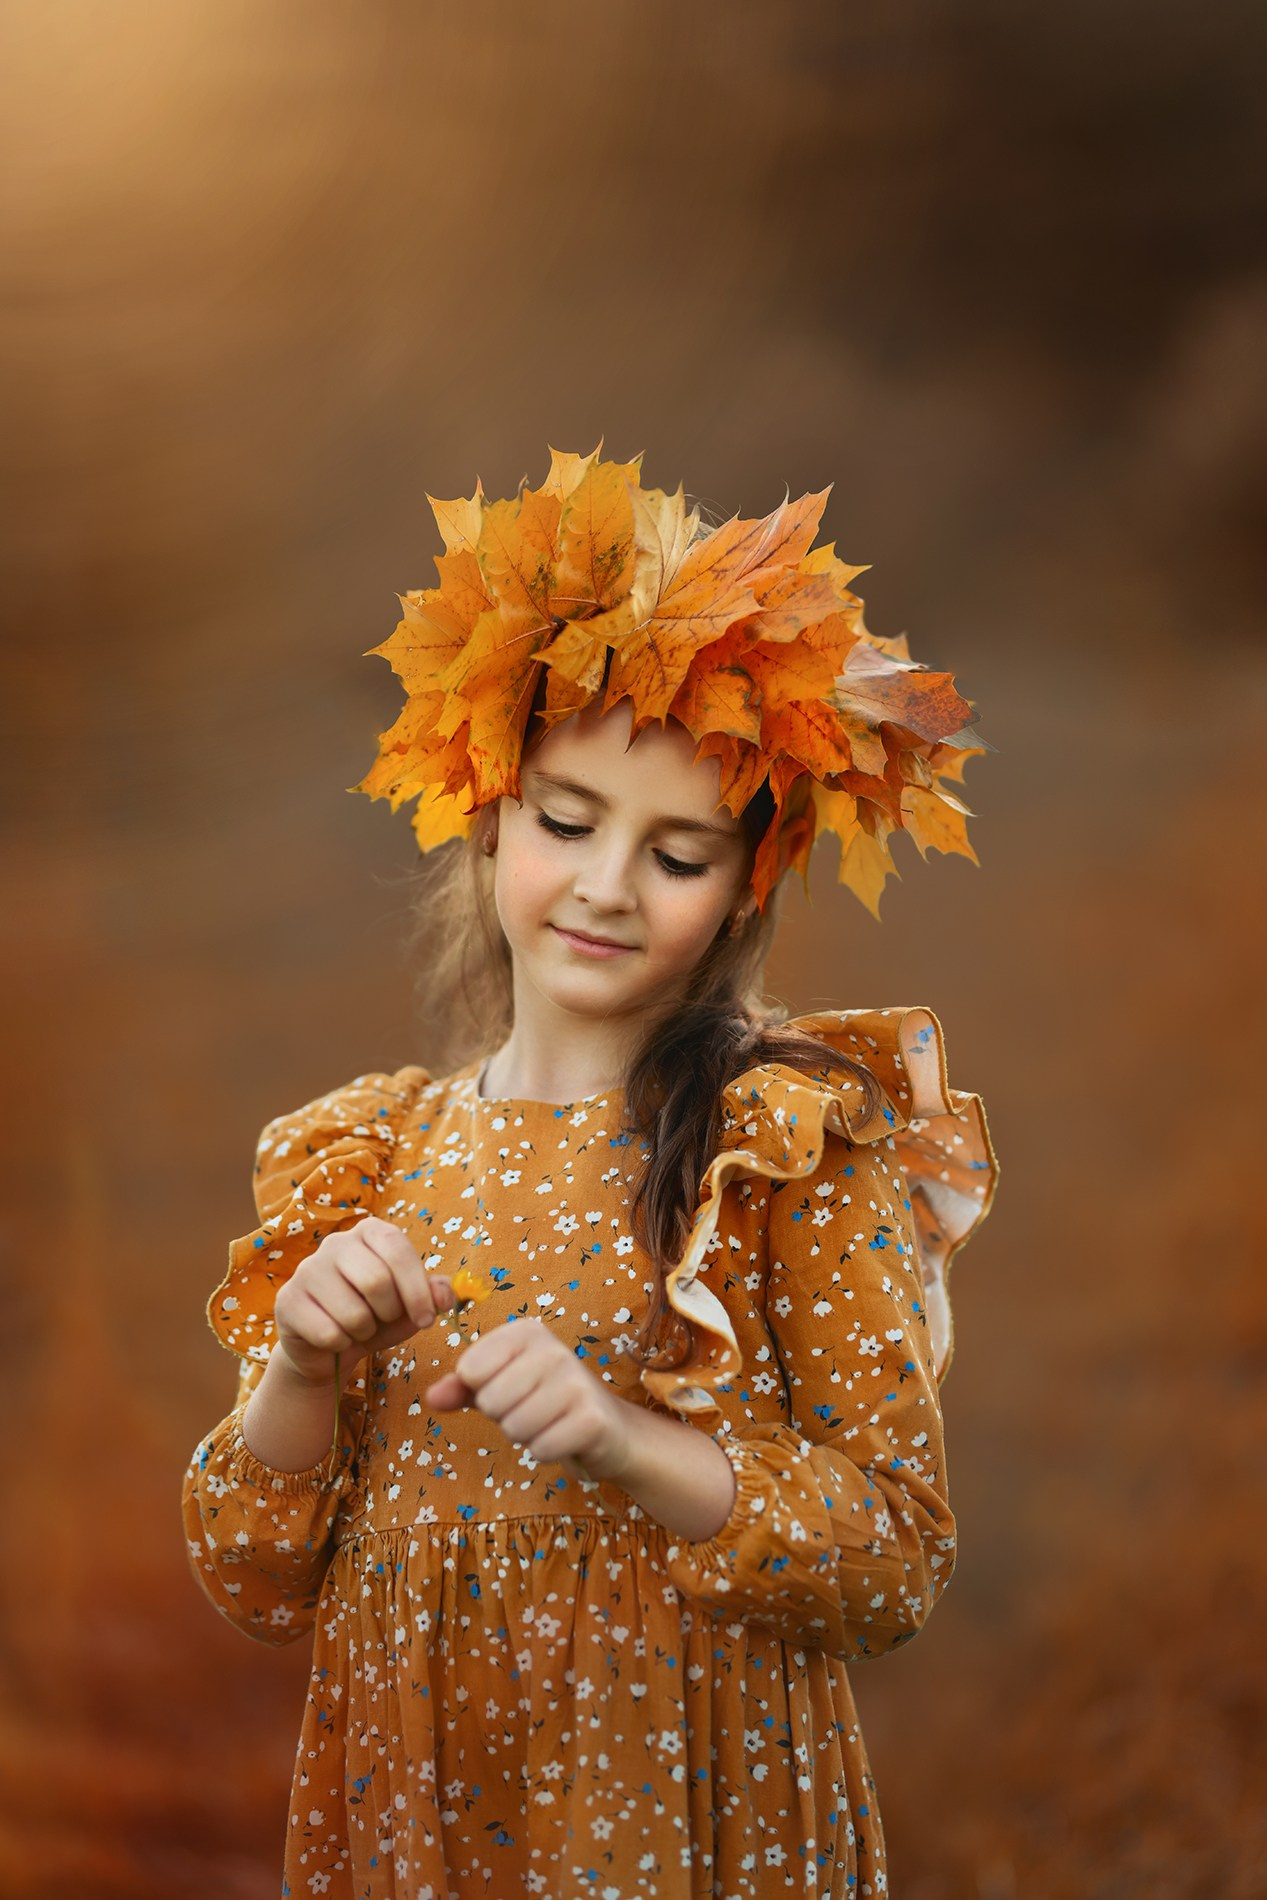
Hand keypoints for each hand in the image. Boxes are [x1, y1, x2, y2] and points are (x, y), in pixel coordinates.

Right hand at [272, 1215, 454, 1387]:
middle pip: (376, 1280)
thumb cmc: (376, 1317)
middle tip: (384, 1320)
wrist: (329, 1347)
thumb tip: (445, 1296)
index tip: (427, 1320)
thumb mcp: (409, 1307)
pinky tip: (334, 1337)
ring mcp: (306, 1270)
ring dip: (364, 1331)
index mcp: (369, 1232)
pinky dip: (341, 1344)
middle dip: (389, 1312)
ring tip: (357, 1327)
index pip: (397, 1248)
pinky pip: (328, 1333)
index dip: (417, 1289)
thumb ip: (433, 1296)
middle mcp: (335, 1243)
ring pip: (353, 1312)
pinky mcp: (287, 1300)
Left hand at [425, 1318, 632, 1481]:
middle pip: (490, 1401)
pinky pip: (540, 1448)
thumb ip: (462, 1388)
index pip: (470, 1370)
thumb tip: (430, 1398)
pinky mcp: (592, 1418)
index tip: (509, 1387)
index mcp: (526, 1332)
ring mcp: (576, 1381)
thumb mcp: (501, 1385)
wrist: (608, 1427)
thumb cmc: (544, 1400)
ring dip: (525, 1435)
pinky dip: (546, 1451)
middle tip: (531, 1408)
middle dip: (504, 1416)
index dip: (481, 1390)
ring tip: (547, 1422)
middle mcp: (553, 1349)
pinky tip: (563, 1436)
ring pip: (513, 1427)